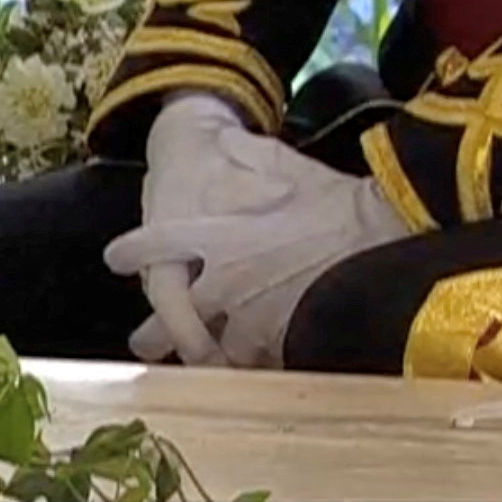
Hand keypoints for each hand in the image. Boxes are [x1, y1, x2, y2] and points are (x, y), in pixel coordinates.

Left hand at [108, 125, 410, 368]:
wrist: (384, 234)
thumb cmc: (332, 198)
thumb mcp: (280, 163)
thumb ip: (241, 154)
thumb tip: (222, 135)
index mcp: (218, 236)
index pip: (156, 246)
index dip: (132, 253)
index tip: (116, 258)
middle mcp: (226, 282)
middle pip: (172, 316)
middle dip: (154, 332)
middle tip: (141, 342)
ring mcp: (254, 318)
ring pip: (213, 347)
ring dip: (203, 352)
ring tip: (194, 363)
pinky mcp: (285, 342)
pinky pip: (257, 360)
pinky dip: (249, 363)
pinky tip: (244, 367)